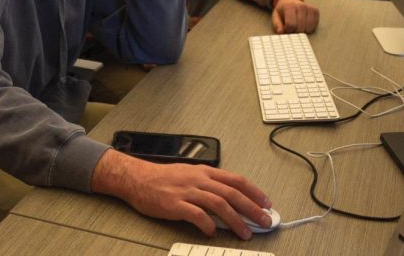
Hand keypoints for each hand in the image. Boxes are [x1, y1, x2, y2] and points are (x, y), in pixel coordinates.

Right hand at [91, 150, 271, 239]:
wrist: (137, 178)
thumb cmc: (162, 178)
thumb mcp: (189, 174)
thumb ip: (208, 185)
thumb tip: (228, 199)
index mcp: (204, 172)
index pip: (235, 180)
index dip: (253, 192)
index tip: (266, 203)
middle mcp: (198, 179)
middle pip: (231, 193)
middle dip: (251, 208)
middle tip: (264, 221)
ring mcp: (187, 191)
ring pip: (218, 204)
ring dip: (235, 220)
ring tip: (245, 233)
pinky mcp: (175, 204)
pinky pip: (196, 215)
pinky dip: (208, 225)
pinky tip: (212, 232)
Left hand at [271, 0, 318, 33]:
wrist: (289, 0)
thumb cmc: (282, 11)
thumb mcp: (275, 17)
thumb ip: (277, 25)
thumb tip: (281, 32)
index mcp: (289, 7)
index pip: (291, 25)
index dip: (288, 30)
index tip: (286, 29)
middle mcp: (301, 6)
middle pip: (300, 28)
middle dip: (295, 31)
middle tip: (292, 28)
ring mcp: (309, 8)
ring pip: (308, 28)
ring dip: (302, 30)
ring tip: (297, 25)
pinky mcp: (315, 10)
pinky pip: (314, 25)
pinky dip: (309, 28)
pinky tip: (304, 23)